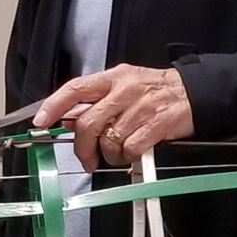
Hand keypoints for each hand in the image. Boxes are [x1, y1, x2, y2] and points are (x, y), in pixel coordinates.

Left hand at [39, 63, 195, 165]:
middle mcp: (124, 90)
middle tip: (87, 158)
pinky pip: (130, 148)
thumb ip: (97, 100)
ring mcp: (140, 107)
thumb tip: (68, 119)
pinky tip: (134, 151)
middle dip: (82, 147)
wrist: (195, 93)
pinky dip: (128, 156)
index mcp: (113, 78)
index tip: (41, 121)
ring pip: (109, 140)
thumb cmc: (157, 90)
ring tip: (119, 151)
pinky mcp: (156, 125)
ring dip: (110, 154)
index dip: (54, 105)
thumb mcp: (125, 84)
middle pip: (88, 123)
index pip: (75, 88)